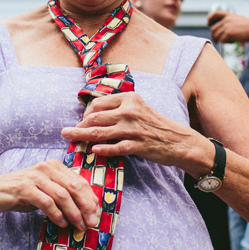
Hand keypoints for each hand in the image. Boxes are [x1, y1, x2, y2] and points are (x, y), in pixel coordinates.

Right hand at [0, 160, 99, 231]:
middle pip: (74, 186)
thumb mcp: (44, 191)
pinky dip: (56, 214)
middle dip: (86, 206)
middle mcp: (46, 167)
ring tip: (79, 226)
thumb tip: (85, 212)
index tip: (97, 215)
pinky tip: (61, 223)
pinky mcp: (24, 188)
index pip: (80, 181)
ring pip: (62, 195)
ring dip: (73, 213)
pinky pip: (46, 202)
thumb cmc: (20, 193)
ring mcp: (35, 176)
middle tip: (92, 222)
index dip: (91, 199)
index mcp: (54, 166)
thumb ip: (62, 196)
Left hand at [61, 93, 198, 170]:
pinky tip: (93, 151)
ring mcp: (133, 129)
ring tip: (69, 138)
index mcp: (129, 98)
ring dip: (81, 136)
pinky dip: (102, 149)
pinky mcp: (137, 145)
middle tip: (69, 132)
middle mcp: (129, 111)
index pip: (98, 104)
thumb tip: (93, 115)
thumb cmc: (157, 125)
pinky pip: (114, 148)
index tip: (81, 121)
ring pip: (100, 133)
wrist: (179, 140)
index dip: (85, 114)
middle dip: (79, 126)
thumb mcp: (139, 108)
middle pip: (95, 118)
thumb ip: (119, 108)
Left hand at [207, 11, 248, 42]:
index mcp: (229, 15)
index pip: (215, 14)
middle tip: (216, 41)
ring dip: (219, 40)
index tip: (208, 24)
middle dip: (213, 35)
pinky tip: (232, 42)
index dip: (210, 19)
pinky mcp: (228, 34)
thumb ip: (229, 22)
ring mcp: (227, 27)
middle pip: (213, 28)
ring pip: (216, 35)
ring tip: (226, 41)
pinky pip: (221, 40)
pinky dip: (225, 43)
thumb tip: (221, 29)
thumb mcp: (238, 19)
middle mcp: (226, 20)